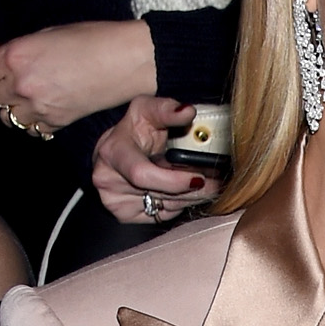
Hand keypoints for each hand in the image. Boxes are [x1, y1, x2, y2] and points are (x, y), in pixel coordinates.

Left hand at [0, 20, 157, 134]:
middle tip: (14, 83)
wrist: (124, 61)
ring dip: (14, 110)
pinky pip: (33, 130)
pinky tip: (46, 110)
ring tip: (30, 99)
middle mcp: (22, 84)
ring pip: (8, 118)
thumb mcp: (46, 34)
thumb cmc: (89, 39)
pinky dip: (35, 123)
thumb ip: (17, 49)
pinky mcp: (57, 122)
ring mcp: (39, 106)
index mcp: (16, 56)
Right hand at [90, 97, 215, 223]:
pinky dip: (179, 205)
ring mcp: (114, 201)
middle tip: (216, 182)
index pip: (142, 174)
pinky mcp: (124, 215)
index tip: (199, 178)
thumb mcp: (147, 110)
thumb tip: (187, 111)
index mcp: (113, 152)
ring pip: (166, 207)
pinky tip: (185, 192)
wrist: (115, 152)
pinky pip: (162, 216)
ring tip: (208, 185)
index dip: (174, 181)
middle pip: (160, 194)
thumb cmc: (133, 129)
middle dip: (193, 190)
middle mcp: (108, 179)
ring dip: (191, 198)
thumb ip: (167, 110)